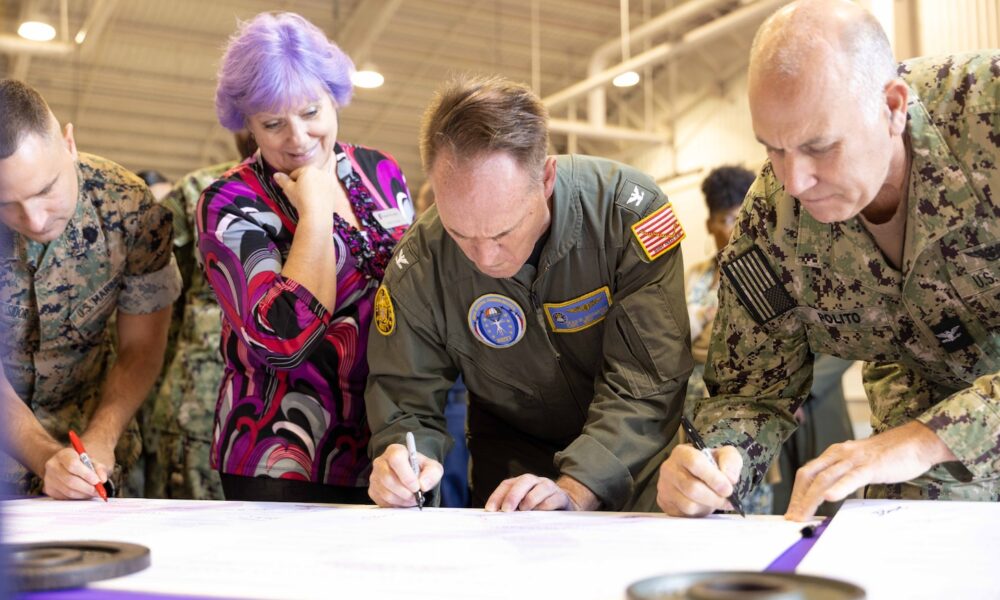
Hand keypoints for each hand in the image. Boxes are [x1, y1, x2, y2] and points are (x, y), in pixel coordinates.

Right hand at [41, 446, 109, 499]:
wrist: (63, 465)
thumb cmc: (79, 462)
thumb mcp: (91, 461)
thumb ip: (99, 468)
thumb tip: (102, 479)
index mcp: (64, 455)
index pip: (73, 465)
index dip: (86, 474)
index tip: (97, 481)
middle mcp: (53, 466)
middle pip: (70, 480)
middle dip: (87, 487)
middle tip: (98, 491)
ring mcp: (49, 479)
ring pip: (68, 491)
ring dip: (84, 494)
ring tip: (93, 492)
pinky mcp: (49, 489)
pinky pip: (65, 497)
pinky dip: (78, 497)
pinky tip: (84, 493)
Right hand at [273, 164, 344, 220]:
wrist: (317, 214)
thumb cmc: (301, 200)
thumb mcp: (288, 189)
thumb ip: (282, 180)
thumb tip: (276, 175)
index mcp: (309, 169)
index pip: (296, 173)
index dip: (291, 182)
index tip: (290, 191)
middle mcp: (321, 172)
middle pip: (307, 176)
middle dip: (302, 184)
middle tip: (298, 195)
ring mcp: (329, 181)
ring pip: (316, 182)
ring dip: (311, 187)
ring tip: (307, 199)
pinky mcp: (333, 190)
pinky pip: (323, 189)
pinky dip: (319, 192)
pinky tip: (315, 201)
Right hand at [368, 443, 442, 507]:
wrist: (411, 475)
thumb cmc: (420, 469)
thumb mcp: (432, 467)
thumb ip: (432, 473)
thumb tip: (423, 485)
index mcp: (395, 451)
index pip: (396, 459)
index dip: (407, 475)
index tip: (417, 486)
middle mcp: (381, 462)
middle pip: (388, 478)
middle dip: (405, 492)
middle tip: (416, 496)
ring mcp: (375, 477)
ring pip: (386, 492)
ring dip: (402, 500)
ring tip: (412, 499)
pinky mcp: (373, 490)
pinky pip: (383, 501)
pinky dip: (396, 504)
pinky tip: (404, 501)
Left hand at [484, 474, 596, 511]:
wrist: (565, 506)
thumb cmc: (539, 508)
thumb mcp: (524, 507)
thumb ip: (512, 510)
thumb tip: (495, 519)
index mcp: (523, 483)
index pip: (507, 484)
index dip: (497, 495)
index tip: (490, 509)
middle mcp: (536, 482)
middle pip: (524, 481)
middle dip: (513, 495)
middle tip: (506, 510)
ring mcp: (550, 488)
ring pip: (541, 487)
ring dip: (530, 498)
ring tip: (523, 510)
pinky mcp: (562, 497)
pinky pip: (555, 498)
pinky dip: (546, 505)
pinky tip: (540, 513)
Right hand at [656, 444, 740, 516]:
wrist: (694, 476)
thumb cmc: (708, 465)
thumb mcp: (723, 455)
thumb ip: (730, 461)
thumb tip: (729, 478)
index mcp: (682, 453)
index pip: (695, 463)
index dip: (713, 478)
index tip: (727, 489)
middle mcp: (669, 468)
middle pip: (692, 488)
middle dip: (714, 497)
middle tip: (727, 500)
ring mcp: (665, 487)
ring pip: (689, 504)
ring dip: (708, 506)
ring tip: (716, 501)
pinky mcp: (665, 503)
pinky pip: (684, 513)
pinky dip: (699, 512)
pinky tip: (704, 505)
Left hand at [785, 421, 955, 520]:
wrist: (915, 441)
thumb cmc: (888, 455)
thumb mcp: (857, 463)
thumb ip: (843, 475)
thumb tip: (828, 494)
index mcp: (834, 453)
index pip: (807, 473)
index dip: (796, 493)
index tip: (792, 511)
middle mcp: (839, 454)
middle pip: (810, 477)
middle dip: (798, 499)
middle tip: (792, 519)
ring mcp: (854, 459)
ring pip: (825, 479)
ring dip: (811, 499)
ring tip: (803, 516)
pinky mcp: (871, 466)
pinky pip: (852, 477)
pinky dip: (839, 488)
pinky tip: (829, 498)